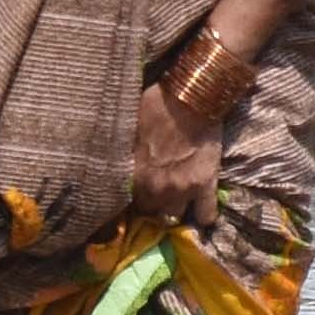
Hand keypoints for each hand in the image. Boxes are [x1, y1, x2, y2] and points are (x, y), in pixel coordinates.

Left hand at [126, 75, 221, 220]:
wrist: (192, 97)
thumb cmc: (156, 106)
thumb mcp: (129, 129)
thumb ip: (124, 155)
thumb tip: (109, 162)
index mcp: (135, 174)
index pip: (127, 200)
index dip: (132, 196)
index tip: (136, 192)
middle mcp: (156, 187)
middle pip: (150, 211)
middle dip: (151, 203)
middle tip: (156, 192)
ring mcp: (182, 189)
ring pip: (173, 216)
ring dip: (173, 209)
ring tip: (175, 200)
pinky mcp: (206, 185)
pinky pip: (206, 216)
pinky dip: (204, 216)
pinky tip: (201, 211)